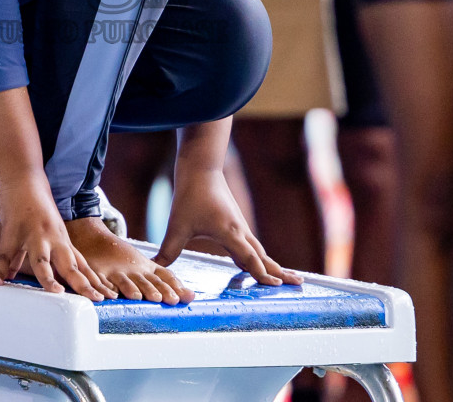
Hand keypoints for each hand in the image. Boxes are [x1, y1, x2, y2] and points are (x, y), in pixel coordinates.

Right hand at [0, 175, 111, 300]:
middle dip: (81, 283)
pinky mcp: (15, 229)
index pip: (81, 264)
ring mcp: (34, 235)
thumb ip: (41, 256)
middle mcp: (52, 239)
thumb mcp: (44, 231)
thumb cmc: (35, 203)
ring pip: (42, 261)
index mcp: (62, 240)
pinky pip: (6, 254)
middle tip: (94, 299)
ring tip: (54, 292)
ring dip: (48, 277)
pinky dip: (0, 268)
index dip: (92, 282)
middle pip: (70, 265)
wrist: (24, 175)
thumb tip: (39, 275)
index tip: (105, 297)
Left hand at [154, 167, 302, 286]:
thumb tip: (153, 269)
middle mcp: (240, 232)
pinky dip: (261, 258)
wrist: (201, 168)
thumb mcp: (177, 225)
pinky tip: (260, 266)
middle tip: (298, 284)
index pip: (250, 259)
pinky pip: (252, 246)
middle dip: (280, 272)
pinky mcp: (236, 225)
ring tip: (289, 278)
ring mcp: (240, 228)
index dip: (262, 273)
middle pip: (264, 257)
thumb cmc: (190, 195)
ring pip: (260, 251)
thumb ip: (167, 251)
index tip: (277, 285)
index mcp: (230, 233)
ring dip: (273, 265)